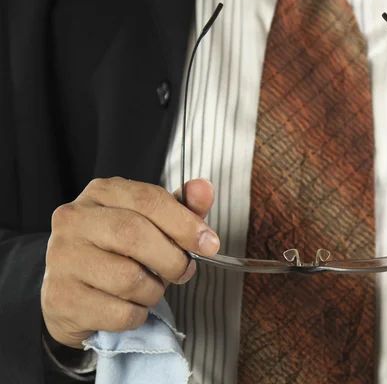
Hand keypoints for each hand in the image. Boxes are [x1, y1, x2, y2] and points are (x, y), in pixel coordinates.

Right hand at [42, 177, 218, 348]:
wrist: (73, 292)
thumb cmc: (119, 251)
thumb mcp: (152, 223)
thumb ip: (182, 207)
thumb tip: (204, 188)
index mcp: (101, 193)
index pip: (148, 199)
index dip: (184, 223)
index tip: (209, 243)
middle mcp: (74, 220)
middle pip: (134, 234)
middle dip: (172, 258)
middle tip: (184, 271)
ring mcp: (63, 259)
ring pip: (127, 278)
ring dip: (154, 291)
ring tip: (150, 288)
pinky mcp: (61, 298)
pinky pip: (118, 312)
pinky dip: (136, 314)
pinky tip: (130, 306)